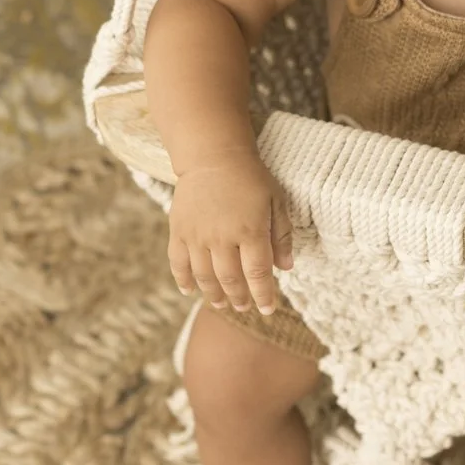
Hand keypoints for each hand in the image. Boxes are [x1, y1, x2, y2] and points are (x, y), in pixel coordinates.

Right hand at [167, 154, 294, 315]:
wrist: (213, 155)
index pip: (257, 274)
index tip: (267, 309)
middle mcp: (222, 237)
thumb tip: (286, 268)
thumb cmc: (250, 177)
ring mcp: (197, 235)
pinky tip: (190, 290)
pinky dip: (183, 280)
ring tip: (222, 304)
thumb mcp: (276, 201)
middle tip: (244, 308)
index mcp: (250, 230)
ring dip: (214, 295)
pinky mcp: (179, 230)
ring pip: (205, 276)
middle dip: (239, 298)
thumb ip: (281, 235)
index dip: (263, 295)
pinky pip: (178, 262)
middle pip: (231, 280)